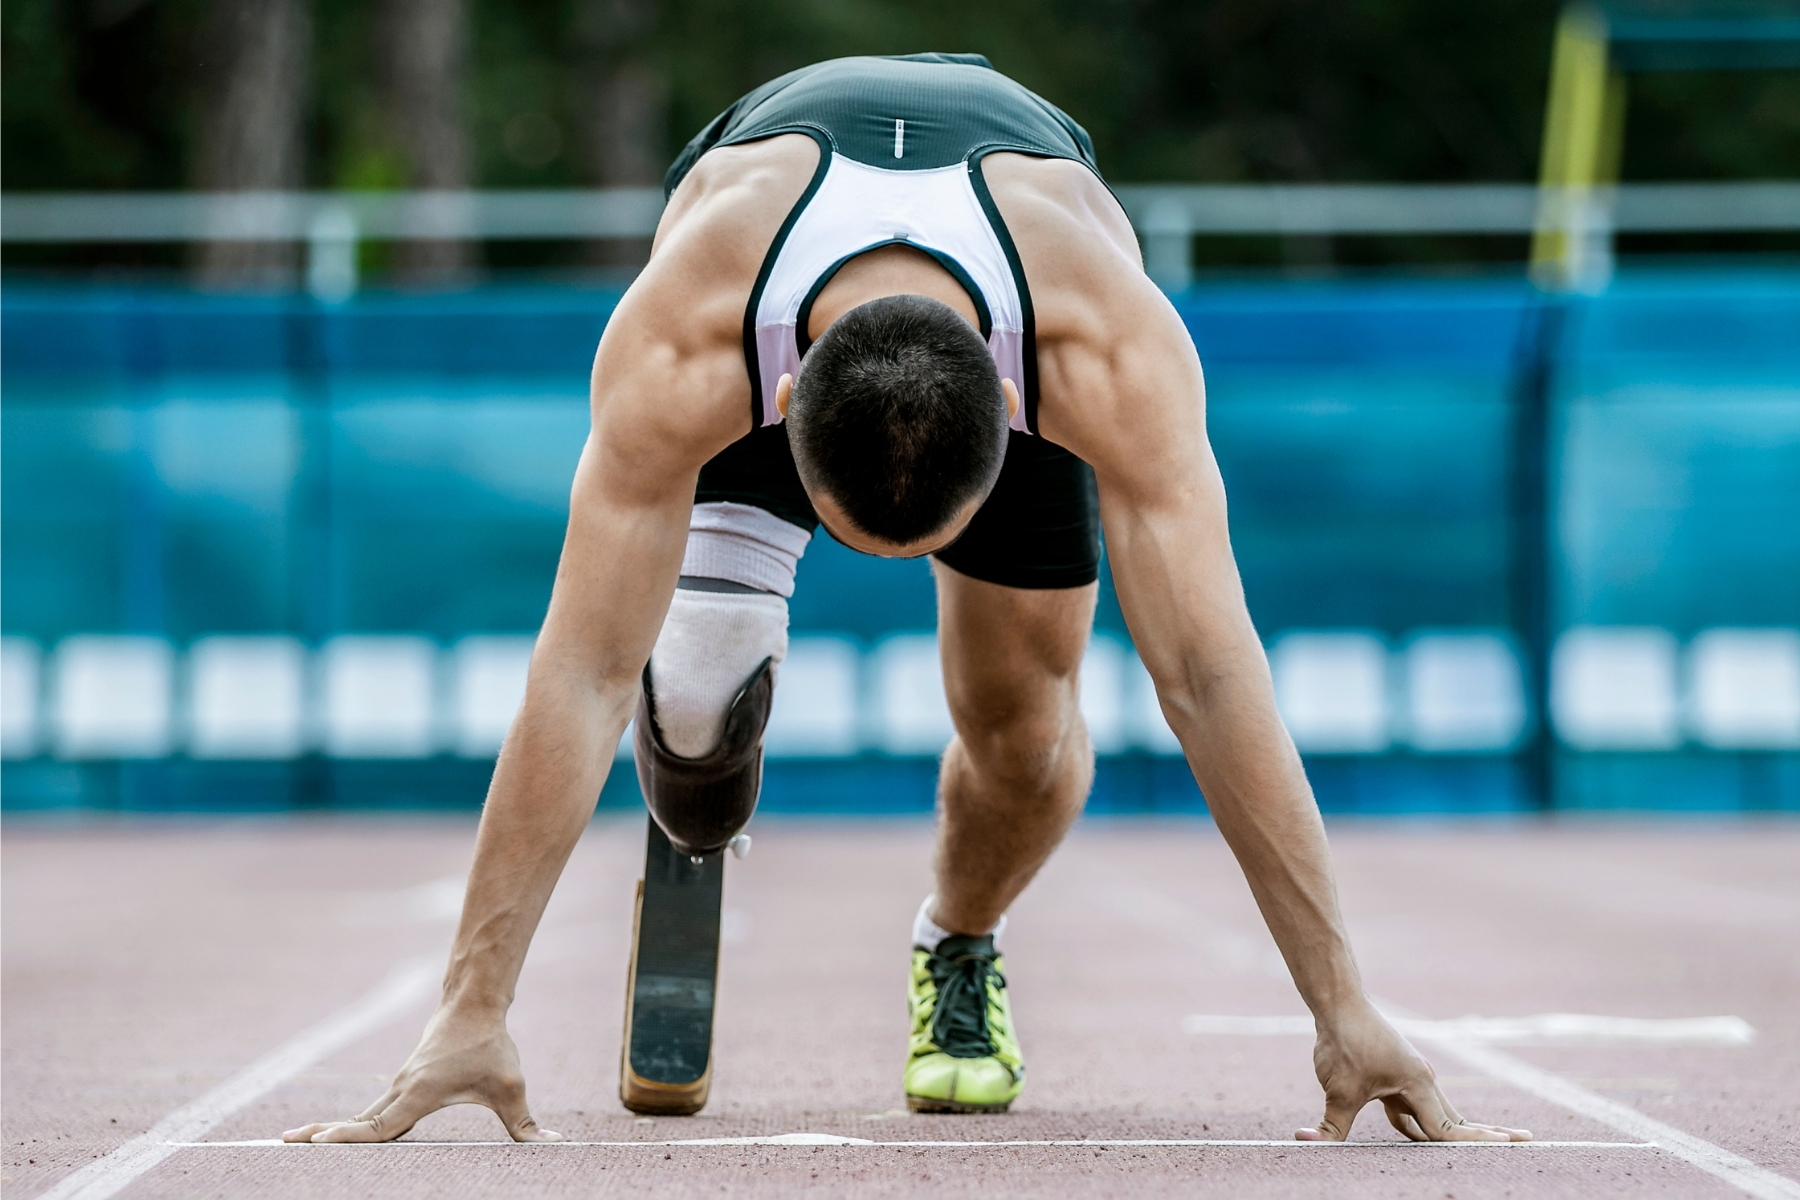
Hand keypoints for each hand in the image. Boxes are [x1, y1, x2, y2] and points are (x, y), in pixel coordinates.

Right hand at [282, 1003, 561, 1143]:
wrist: (474, 1003)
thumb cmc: (492, 1044)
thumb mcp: (512, 1086)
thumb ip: (526, 1123)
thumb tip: (553, 1144)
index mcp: (420, 1093)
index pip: (380, 1124)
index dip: (351, 1137)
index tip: (320, 1142)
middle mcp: (402, 1090)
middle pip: (359, 1121)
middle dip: (324, 1136)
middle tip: (286, 1145)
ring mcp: (399, 1086)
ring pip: (362, 1115)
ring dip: (331, 1129)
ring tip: (294, 1141)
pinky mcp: (404, 1083)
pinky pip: (372, 1109)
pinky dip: (352, 1123)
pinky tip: (334, 1134)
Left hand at [1295, 1002, 1529, 1142]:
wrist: (1338, 1005)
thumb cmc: (1345, 1044)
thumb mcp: (1338, 1091)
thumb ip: (1330, 1126)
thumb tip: (1307, 1143)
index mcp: (1419, 1085)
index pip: (1449, 1128)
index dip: (1477, 1142)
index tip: (1510, 1146)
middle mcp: (1422, 1081)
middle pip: (1457, 1119)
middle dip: (1488, 1133)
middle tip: (1527, 1141)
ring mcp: (1409, 1078)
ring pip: (1436, 1112)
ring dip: (1457, 1129)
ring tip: (1489, 1140)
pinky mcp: (1393, 1076)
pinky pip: (1411, 1108)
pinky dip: (1415, 1124)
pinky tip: (1411, 1137)